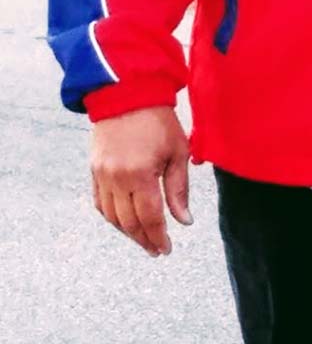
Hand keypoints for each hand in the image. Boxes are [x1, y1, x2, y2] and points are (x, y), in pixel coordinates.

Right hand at [91, 106, 192, 257]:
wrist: (127, 94)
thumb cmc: (159, 120)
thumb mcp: (177, 151)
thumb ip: (179, 189)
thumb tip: (185, 221)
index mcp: (140, 174)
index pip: (150, 218)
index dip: (159, 237)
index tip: (167, 249)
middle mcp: (116, 179)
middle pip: (129, 222)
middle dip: (144, 239)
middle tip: (156, 250)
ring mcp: (101, 175)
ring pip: (112, 217)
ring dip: (127, 232)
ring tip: (143, 239)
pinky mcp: (93, 170)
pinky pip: (100, 203)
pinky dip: (112, 217)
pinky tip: (124, 221)